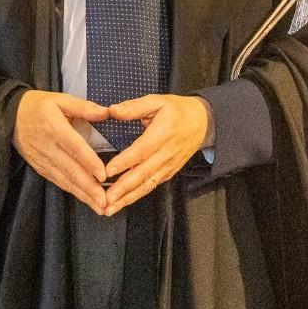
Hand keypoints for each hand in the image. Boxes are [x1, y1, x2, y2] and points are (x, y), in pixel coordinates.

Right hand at [12, 89, 109, 214]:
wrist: (9, 115)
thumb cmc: (38, 105)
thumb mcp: (60, 99)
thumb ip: (83, 107)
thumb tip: (107, 113)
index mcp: (53, 126)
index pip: (73, 146)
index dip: (88, 162)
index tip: (103, 175)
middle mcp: (47, 146)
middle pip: (70, 169)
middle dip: (88, 187)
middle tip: (105, 202)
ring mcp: (42, 159)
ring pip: (64, 179)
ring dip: (83, 194)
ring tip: (100, 207)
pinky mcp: (39, 167)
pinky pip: (57, 181)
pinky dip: (72, 191)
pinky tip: (85, 199)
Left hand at [102, 94, 210, 215]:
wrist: (202, 123)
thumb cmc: (177, 110)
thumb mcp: (157, 100)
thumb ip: (134, 107)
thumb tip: (112, 110)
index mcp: (162, 134)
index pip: (141, 151)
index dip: (124, 162)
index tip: (107, 171)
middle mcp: (165, 153)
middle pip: (143, 174)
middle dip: (123, 189)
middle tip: (105, 199)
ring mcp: (168, 166)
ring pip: (146, 185)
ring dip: (128, 198)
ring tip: (110, 208)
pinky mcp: (169, 173)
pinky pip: (152, 186)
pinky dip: (137, 195)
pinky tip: (123, 202)